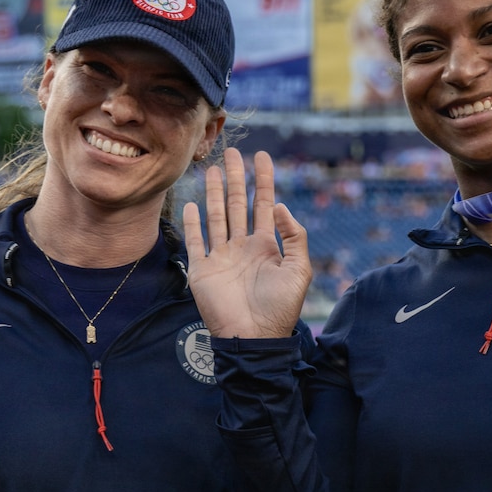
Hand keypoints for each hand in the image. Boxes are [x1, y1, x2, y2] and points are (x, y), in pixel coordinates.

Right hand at [183, 148, 311, 338]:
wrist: (252, 338)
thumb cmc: (279, 308)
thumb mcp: (299, 270)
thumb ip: (294, 237)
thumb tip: (281, 206)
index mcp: (266, 246)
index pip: (264, 205)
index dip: (264, 180)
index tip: (263, 156)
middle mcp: (242, 247)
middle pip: (237, 205)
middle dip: (236, 178)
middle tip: (233, 152)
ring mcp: (221, 257)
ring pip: (216, 217)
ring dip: (215, 193)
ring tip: (213, 169)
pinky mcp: (202, 270)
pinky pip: (195, 242)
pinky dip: (192, 223)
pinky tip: (192, 204)